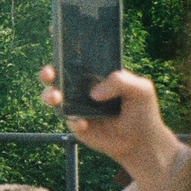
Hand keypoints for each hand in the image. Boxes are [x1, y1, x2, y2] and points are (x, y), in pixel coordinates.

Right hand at [39, 64, 185, 190]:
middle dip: (48, 73)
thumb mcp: (141, 89)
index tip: (58, 48)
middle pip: (58, 76)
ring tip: (56, 98)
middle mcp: (83, 89)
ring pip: (54, 97)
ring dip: (49, 95)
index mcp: (98, 75)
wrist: (141, 141)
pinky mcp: (76, 124)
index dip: (65, 54)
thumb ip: (121, 81)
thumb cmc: (142, 111)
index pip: (78, 61)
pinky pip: (67, 119)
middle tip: (49, 74)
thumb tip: (93, 93)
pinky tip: (84, 124)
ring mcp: (77, 107)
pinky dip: (73, 120)